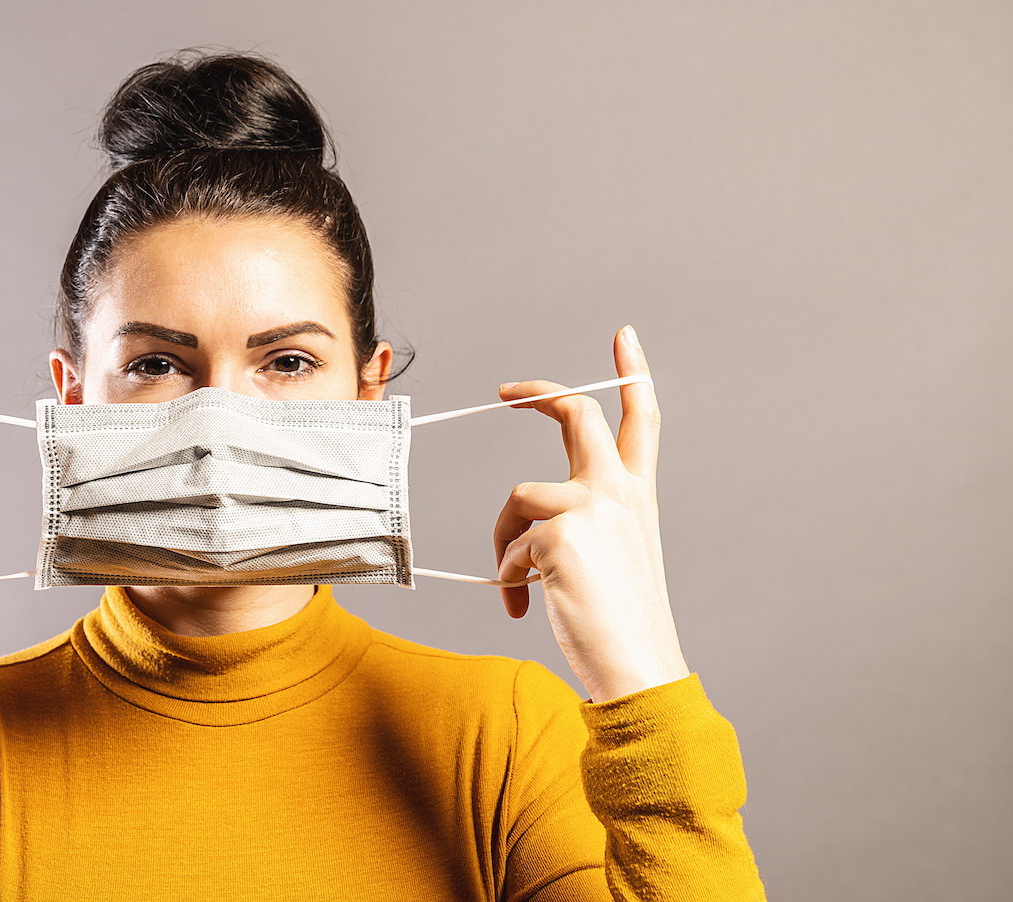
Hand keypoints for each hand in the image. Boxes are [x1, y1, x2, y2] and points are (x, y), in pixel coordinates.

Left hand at [493, 326, 688, 701]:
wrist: (637, 666)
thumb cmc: (621, 622)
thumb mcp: (614, 557)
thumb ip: (582, 523)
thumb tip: (527, 522)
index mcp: (637, 495)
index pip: (641, 419)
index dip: (632, 373)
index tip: (623, 337)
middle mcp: (618, 491)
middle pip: (576, 415)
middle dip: (538, 393)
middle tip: (506, 391)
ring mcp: (590, 508)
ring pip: (518, 497)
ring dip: (504, 540)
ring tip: (517, 582)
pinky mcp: (559, 535)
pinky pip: (509, 546)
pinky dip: (508, 578)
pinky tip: (525, 605)